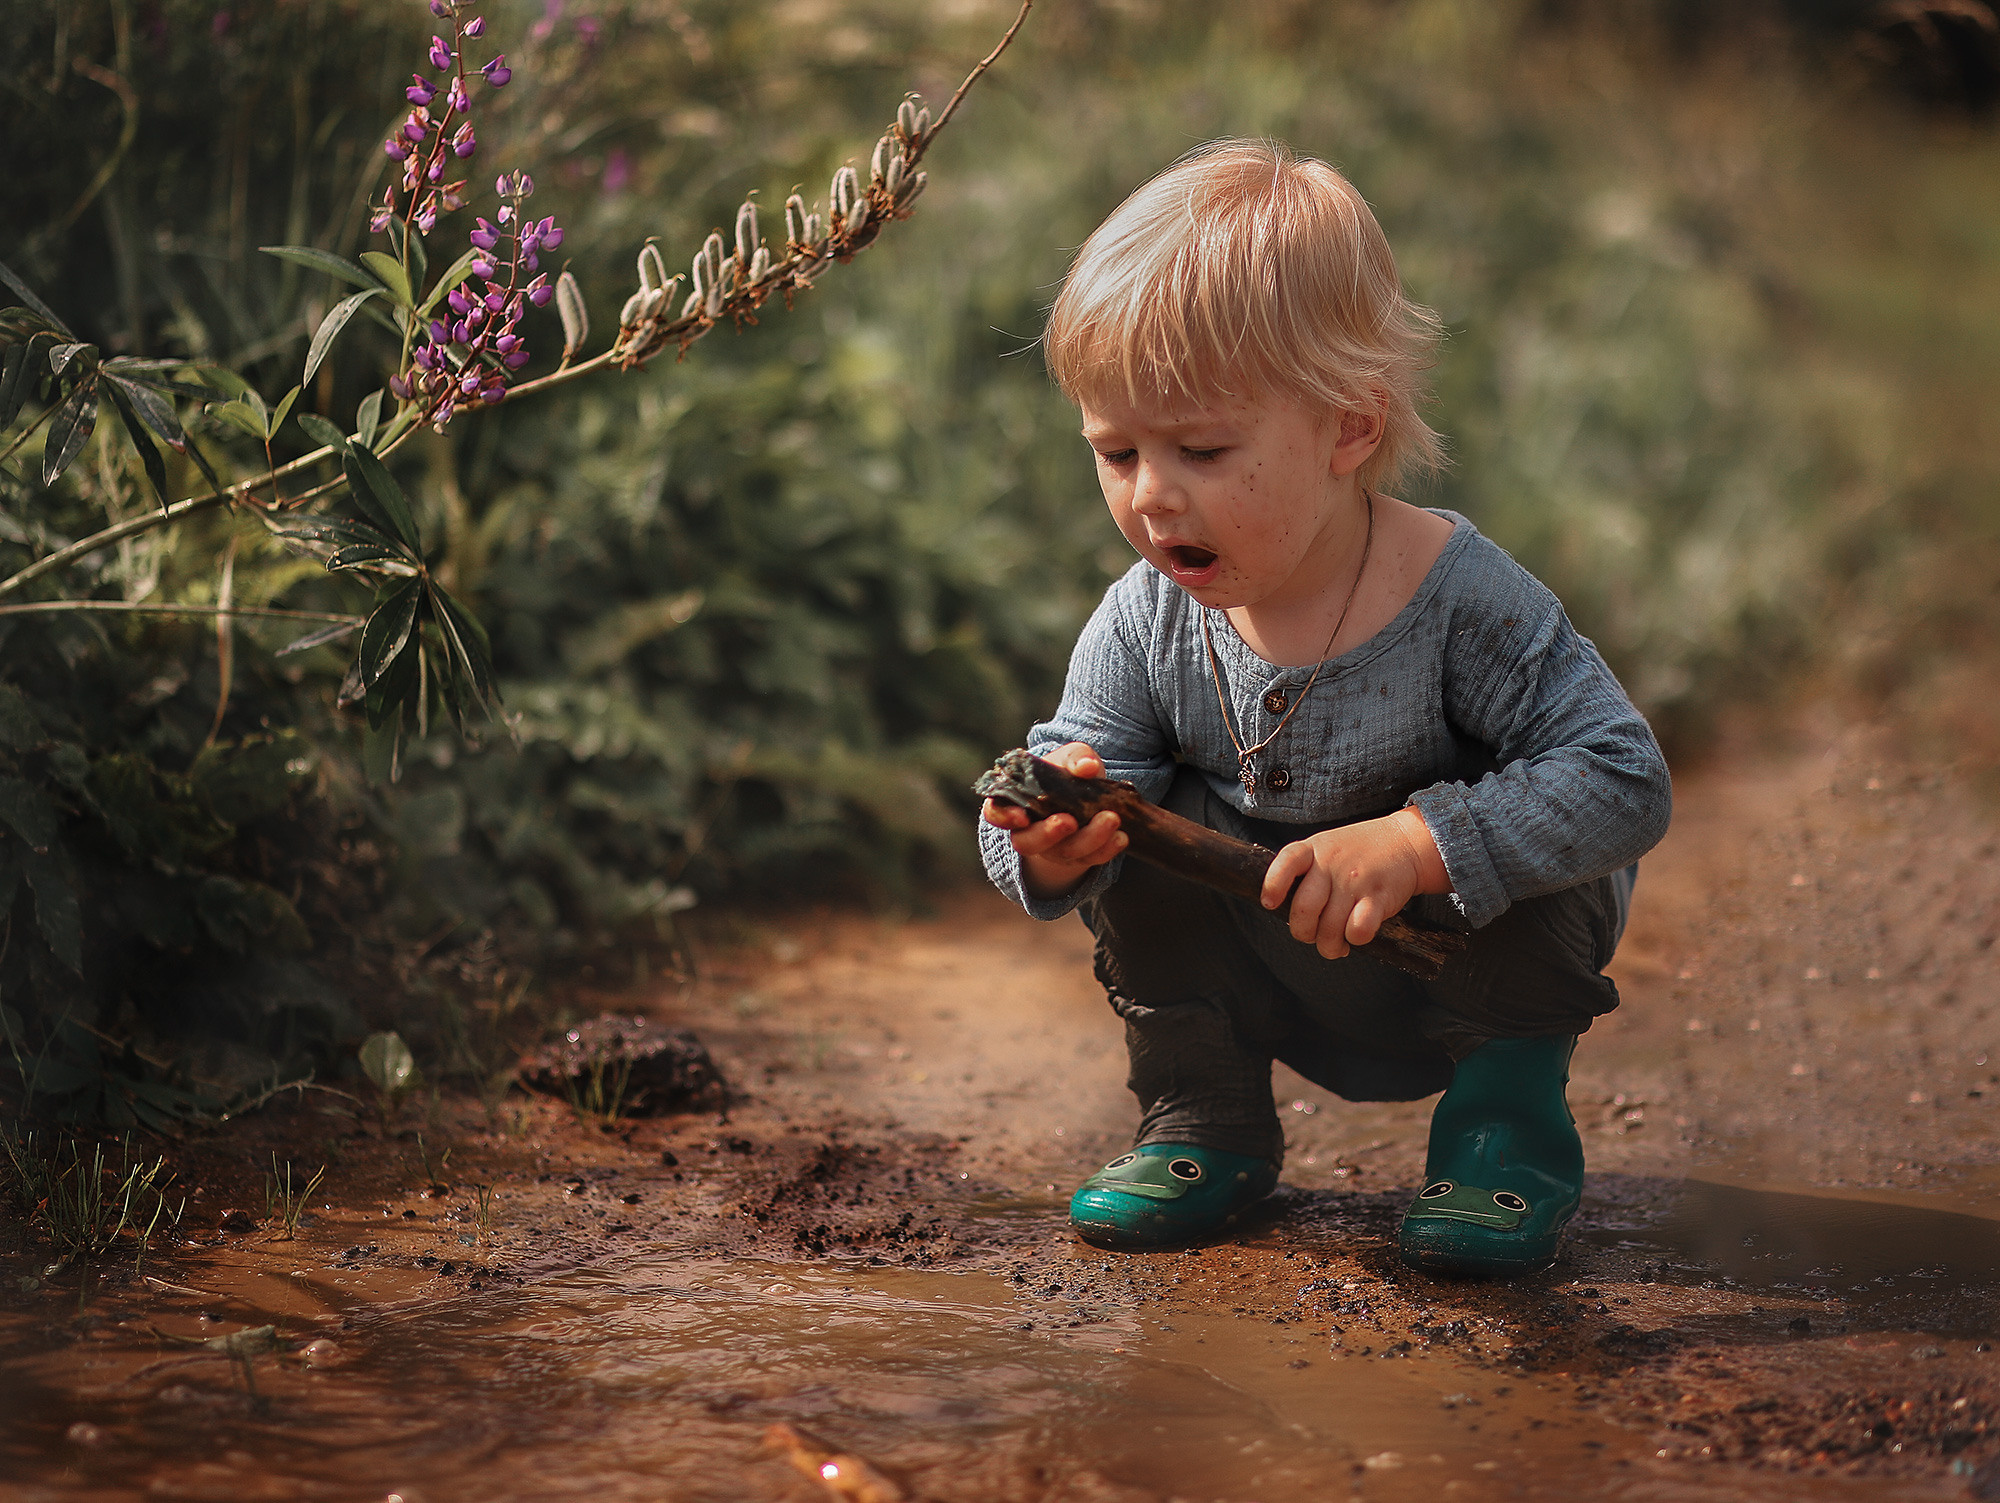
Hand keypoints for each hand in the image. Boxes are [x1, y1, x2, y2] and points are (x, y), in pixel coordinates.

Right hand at [981, 742, 1127, 899]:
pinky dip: (1107, 849)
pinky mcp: (1079, 858)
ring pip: (1063, 853)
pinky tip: (1122, 836)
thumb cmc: (1069, 772)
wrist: (1091, 793)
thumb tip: (1086, 767)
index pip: (997, 813)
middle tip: (1070, 821)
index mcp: (1016, 802)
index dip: (1004, 817)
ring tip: (1112, 819)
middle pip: (1028, 842)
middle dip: (1048, 834)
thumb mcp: (1071, 757)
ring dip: (1088, 839)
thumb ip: (1075, 757)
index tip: (1021, 816)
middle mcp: (1029, 830)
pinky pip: (1090, 859)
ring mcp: (1053, 848)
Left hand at [1260, 807, 1448, 958]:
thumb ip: (1304, 871)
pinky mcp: (1379, 897)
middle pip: (1304, 910)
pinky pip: (1358, 930)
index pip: (1286, 862)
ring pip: (1329, 929)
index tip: (1269, 903)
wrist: (1406, 842)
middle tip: (1311, 936)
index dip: (1273, 885)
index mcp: (1314, 849)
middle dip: (1303, 933)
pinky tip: (1357, 933)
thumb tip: (1281, 909)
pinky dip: (1355, 939)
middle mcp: (1332, 864)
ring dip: (1329, 946)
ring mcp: (1355, 880)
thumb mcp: (1325, 846)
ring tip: (1335, 945)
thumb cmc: (1357, 852)